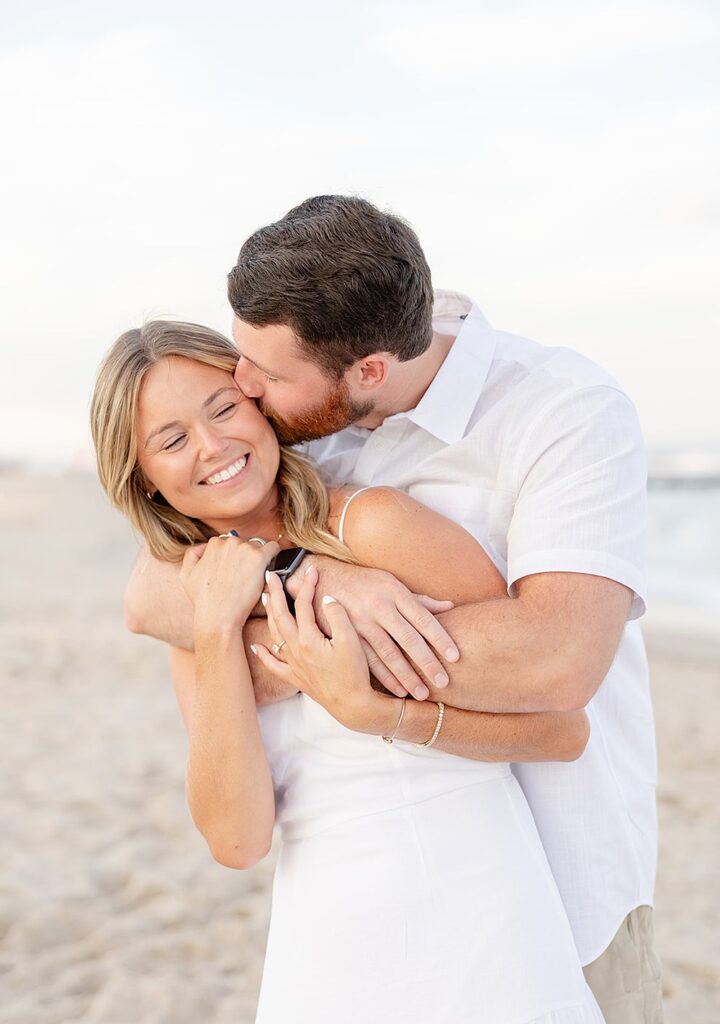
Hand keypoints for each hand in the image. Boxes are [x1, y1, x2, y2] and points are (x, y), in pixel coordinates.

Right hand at [180, 536, 279, 633]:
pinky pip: (274, 548)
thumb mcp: (186, 576)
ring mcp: (245, 549)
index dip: (234, 557)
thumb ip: (192, 555)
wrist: (218, 617)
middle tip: (246, 576)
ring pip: (259, 546)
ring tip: (256, 576)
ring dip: (259, 558)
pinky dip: (275, 555)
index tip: (236, 570)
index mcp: (214, 544)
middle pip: (245, 543)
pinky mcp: (259, 558)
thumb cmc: (203, 601)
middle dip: (246, 557)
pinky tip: (272, 567)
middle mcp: (229, 542)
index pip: (230, 543)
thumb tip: (204, 547)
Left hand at [252, 566, 396, 734]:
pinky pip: (274, 665)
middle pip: (280, 616)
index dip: (307, 586)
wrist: (353, 704)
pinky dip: (263, 654)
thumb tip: (326, 598)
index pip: (303, 605)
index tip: (312, 570)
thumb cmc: (354, 673)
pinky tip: (255, 646)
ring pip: (275, 635)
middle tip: (270, 575)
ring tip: (264, 598)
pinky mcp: (296, 678)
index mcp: (308, 639)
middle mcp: (296, 650)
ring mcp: (294, 664)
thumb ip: (337, 616)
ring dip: (269, 615)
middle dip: (274, 593)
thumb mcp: (351, 640)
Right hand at [286, 556, 457, 700]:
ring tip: (422, 694)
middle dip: (427, 662)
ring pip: (388, 652)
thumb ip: (419, 600)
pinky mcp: (346, 635)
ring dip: (406, 675)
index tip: (455, 657)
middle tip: (444, 682)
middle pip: (408, 638)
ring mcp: (361, 622)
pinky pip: (367, 660)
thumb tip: (450, 606)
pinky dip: (383, 677)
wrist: (322, 577)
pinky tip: (396, 690)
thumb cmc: (364, 582)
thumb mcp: (390, 583)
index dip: (440, 638)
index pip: (423, 617)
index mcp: (394, 592)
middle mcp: (379, 607)